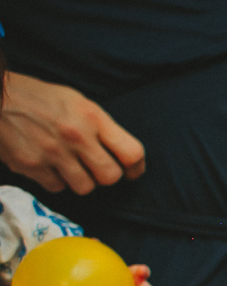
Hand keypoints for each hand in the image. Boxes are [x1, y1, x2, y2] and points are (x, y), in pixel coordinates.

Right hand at [0, 72, 145, 194]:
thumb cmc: (38, 97)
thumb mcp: (76, 101)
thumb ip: (100, 126)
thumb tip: (121, 153)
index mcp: (92, 116)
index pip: (131, 152)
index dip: (137, 167)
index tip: (132, 171)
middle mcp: (76, 136)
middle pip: (110, 177)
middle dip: (107, 176)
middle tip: (96, 168)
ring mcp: (53, 153)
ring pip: (85, 187)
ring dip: (81, 180)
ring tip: (70, 165)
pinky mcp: (31, 165)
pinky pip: (57, 187)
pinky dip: (56, 180)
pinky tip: (48, 165)